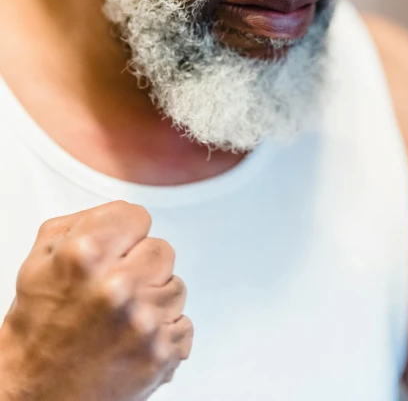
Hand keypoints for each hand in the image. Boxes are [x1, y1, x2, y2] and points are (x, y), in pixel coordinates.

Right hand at [0, 200, 192, 400]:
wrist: (35, 396)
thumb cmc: (37, 329)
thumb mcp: (41, 259)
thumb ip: (83, 222)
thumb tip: (121, 214)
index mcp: (86, 255)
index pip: (137, 216)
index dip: (125, 234)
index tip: (116, 250)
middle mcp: (117, 286)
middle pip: (162, 249)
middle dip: (141, 266)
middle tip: (115, 289)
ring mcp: (142, 321)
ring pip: (176, 287)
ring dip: (154, 300)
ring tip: (122, 318)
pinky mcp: (160, 354)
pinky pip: (183, 325)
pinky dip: (163, 334)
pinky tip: (133, 340)